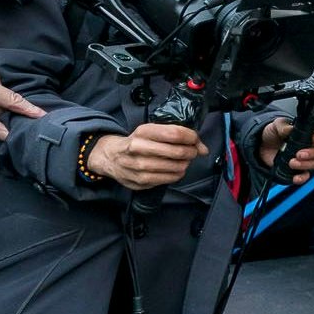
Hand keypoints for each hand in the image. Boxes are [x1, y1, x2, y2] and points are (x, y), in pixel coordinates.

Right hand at [87, 123, 210, 191]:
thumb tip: (203, 149)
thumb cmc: (137, 141)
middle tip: (192, 151)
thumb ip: (178, 136)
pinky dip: (177, 174)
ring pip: (175, 167)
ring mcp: (138, 167)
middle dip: (191, 152)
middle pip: (177, 151)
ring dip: (185, 164)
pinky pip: (168, 179)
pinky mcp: (139, 182)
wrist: (110, 157)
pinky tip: (175, 170)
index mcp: (143, 132)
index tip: (194, 139)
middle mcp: (138, 148)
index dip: (191, 137)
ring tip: (183, 161)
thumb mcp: (152, 132)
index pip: (175, 133)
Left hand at [257, 122, 313, 182]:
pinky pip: (305, 176)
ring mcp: (304, 159)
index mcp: (306, 133)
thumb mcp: (276, 126)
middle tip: (299, 154)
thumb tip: (289, 129)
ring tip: (291, 163)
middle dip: (312, 153)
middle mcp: (309, 146)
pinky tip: (295, 177)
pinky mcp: (298, 170)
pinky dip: (302, 178)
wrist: (262, 147)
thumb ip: (282, 126)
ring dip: (305, 165)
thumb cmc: (273, 134)